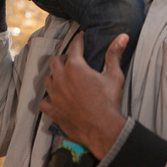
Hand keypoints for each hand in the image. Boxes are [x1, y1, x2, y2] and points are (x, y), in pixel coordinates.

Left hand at [39, 32, 126, 159]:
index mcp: (75, 67)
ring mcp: (55, 95)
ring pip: (48, 79)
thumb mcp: (114, 76)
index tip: (81, 37)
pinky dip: (48, 99)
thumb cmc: (109, 101)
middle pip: (55, 61)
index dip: (79, 40)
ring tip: (64, 79)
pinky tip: (56, 99)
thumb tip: (122, 36)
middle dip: (63, 58)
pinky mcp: (53, 111)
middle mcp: (61, 78)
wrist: (103, 129)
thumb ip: (114, 54)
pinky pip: (44, 101)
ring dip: (55, 77)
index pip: (74, 46)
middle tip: (72, 61)